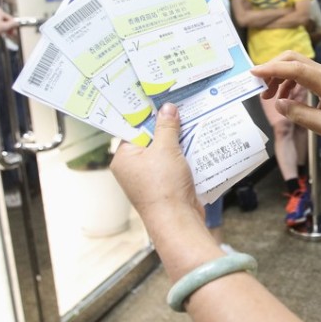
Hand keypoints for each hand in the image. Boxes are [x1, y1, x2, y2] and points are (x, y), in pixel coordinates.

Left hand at [111, 103, 220, 279]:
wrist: (178, 220)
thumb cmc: (164, 187)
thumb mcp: (166, 149)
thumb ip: (167, 126)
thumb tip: (168, 108)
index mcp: (124, 159)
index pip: (132, 130)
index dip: (147, 115)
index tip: (159, 101)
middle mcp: (133, 169)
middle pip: (150, 140)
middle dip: (166, 127)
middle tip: (179, 109)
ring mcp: (149, 179)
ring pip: (164, 152)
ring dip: (177, 142)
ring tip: (191, 123)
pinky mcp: (166, 185)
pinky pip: (174, 164)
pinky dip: (184, 156)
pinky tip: (196, 144)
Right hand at [251, 51, 320, 142]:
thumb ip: (301, 115)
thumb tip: (279, 104)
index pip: (295, 68)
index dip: (273, 69)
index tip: (254, 72)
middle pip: (292, 59)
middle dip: (272, 68)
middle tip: (258, 86)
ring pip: (294, 64)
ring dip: (278, 76)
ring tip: (267, 95)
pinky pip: (299, 72)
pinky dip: (286, 80)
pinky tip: (282, 96)